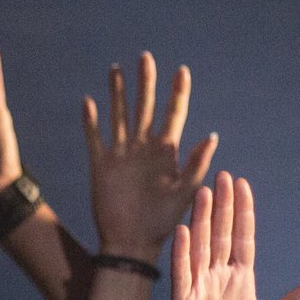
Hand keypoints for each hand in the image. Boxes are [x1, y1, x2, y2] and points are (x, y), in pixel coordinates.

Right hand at [85, 52, 214, 261]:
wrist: (132, 242)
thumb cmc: (163, 222)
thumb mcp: (186, 191)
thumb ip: (196, 163)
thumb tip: (211, 136)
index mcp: (167, 151)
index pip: (174, 113)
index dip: (178, 92)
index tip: (182, 71)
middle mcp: (143, 147)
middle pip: (145, 105)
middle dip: (146, 82)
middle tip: (146, 57)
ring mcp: (121, 154)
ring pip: (119, 114)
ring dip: (117, 93)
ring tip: (116, 70)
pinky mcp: (100, 164)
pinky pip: (95, 137)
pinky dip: (90, 120)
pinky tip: (88, 102)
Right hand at [165, 172, 299, 299]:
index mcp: (240, 283)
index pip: (242, 240)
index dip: (242, 213)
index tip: (241, 185)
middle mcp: (217, 280)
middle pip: (220, 235)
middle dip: (222, 206)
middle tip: (222, 176)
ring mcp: (198, 290)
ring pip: (200, 247)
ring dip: (201, 220)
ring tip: (203, 193)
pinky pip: (182, 274)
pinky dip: (183, 252)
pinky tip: (184, 230)